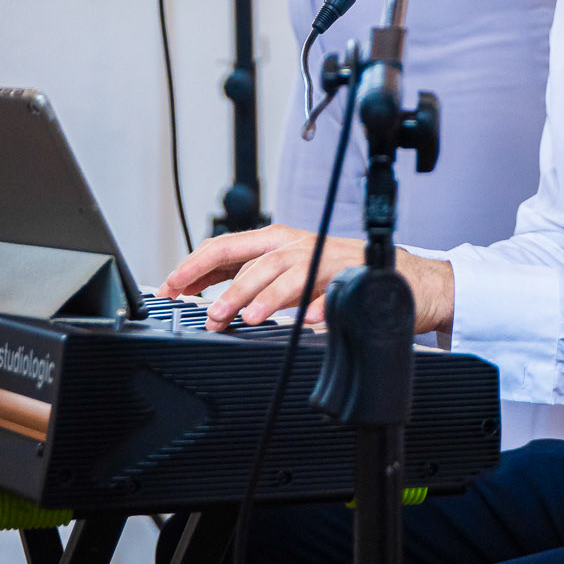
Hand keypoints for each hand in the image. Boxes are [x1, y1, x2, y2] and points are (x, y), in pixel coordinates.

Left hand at [158, 224, 454, 332]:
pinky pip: (331, 294)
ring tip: (249, 318)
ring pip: (288, 275)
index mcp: (274, 241)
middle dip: (228, 289)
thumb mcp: (284, 268)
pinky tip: (308, 322)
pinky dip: (318, 308)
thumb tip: (201, 288)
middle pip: (254, 262)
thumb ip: (248, 274)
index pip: (225, 248)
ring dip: (266, 297)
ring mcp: (322, 261)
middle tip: (209, 315)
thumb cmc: (334, 271)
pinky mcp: (349, 278)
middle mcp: (295, 246)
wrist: (393, 275)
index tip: (171, 288)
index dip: (196, 268)